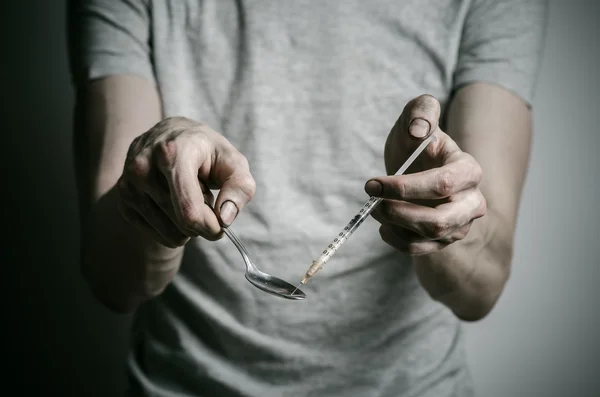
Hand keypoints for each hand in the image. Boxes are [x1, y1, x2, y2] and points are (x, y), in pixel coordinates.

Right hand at [116, 117, 255, 247]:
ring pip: (170, 233)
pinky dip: (172, 228)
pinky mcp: (122, 200)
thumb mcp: (233, 162)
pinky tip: (173, 204)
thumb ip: (239, 188)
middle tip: (206, 199)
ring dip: (188, 226)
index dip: (210, 227)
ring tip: (188, 198)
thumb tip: (224, 218)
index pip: (189, 209)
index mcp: (172, 153)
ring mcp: (128, 184)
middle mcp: (143, 168)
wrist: (169, 136)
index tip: (221, 225)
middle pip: (182, 224)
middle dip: (203, 222)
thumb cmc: (206, 152)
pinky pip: (155, 236)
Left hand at [365, 95, 486, 255]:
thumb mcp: (417, 116)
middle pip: (439, 221)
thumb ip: (420, 111)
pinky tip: (383, 224)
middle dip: (399, 213)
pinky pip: (419, 249)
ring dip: (394, 225)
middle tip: (372, 203)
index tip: (371, 183)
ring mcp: (459, 225)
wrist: (417, 166)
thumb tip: (418, 130)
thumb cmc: (417, 142)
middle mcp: (471, 202)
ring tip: (374, 208)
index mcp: (468, 170)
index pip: (442, 184)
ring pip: (428, 237)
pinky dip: (395, 239)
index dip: (404, 188)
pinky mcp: (443, 241)